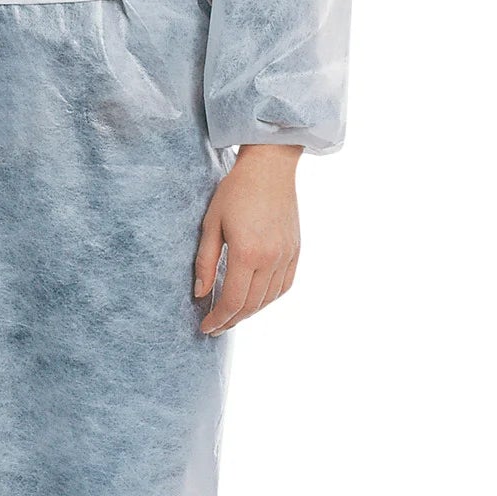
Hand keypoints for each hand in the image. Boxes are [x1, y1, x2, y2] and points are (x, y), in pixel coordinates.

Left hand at [193, 145, 301, 334]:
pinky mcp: (296, 251)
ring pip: (268, 299)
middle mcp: (271, 259)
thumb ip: (205, 262)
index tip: (205, 327)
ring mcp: (287, 256)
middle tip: (215, 327)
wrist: (269, 168)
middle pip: (251, 305)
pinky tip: (255, 300)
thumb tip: (200, 294)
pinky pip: (284, 286)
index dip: (218, 319)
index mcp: (247, 253)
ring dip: (249, 312)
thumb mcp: (211, 224)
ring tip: (232, 316)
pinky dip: (268, 299)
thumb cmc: (235, 191)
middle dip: (231, 320)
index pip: (232, 301)